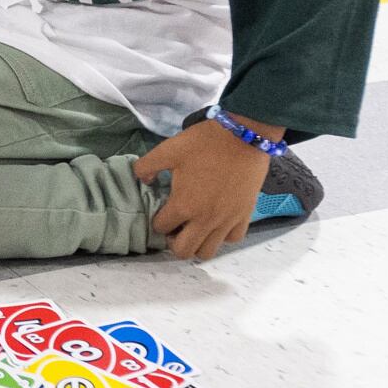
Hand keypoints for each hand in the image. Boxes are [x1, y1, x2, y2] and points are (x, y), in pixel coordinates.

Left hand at [134, 114, 272, 261]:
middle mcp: (204, 220)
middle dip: (173, 242)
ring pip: (207, 252)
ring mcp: (226, 221)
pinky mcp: (244, 216)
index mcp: (183, 205)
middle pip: (183, 251)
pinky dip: (223, 236)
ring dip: (197, 244)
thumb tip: (143, 180)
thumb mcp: (169, 149)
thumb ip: (147, 165)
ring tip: (195, 227)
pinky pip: (232, 239)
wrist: (244, 135)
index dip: (157, 221)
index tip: (161, 212)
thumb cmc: (205, 142)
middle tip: (175, 226)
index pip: (161, 228)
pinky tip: (218, 223)